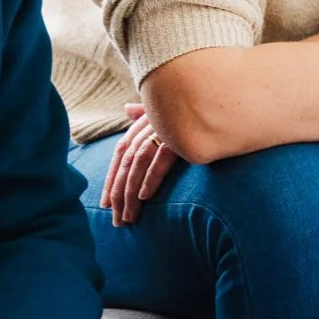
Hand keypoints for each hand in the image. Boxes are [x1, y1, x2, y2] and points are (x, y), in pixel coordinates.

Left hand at [99, 102, 180, 225]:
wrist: (213, 97)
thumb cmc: (189, 106)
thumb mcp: (165, 110)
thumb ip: (144, 112)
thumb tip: (127, 108)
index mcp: (142, 124)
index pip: (120, 155)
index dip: (111, 180)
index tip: (105, 204)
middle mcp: (148, 128)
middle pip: (125, 164)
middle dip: (117, 195)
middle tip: (116, 221)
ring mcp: (162, 133)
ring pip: (137, 166)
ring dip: (130, 194)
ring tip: (129, 217)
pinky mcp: (178, 140)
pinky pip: (160, 162)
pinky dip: (150, 179)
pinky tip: (144, 197)